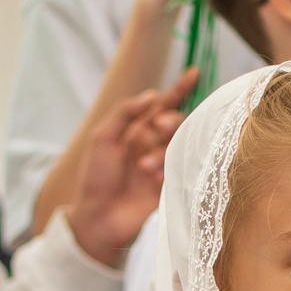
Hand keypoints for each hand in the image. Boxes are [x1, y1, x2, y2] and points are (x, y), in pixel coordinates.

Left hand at [69, 68, 195, 266]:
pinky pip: (183, 167)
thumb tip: (152, 94)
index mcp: (137, 131)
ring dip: (162, 151)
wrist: (99, 218)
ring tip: (143, 168)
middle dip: (171, 120)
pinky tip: (152, 179)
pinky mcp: (172, 184)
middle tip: (159, 128)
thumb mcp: (103, 138)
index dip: (179, 89)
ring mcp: (164, 164)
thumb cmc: (96, 178)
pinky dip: (168, 169)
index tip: (194, 72)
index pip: (162, 105)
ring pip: (180, 144)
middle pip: (176, 122)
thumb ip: (125, 113)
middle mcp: (153, 145)